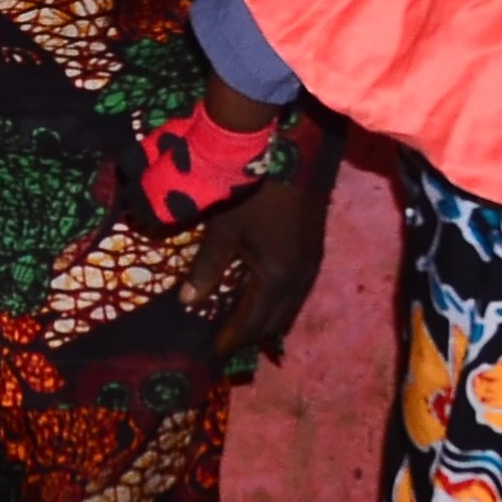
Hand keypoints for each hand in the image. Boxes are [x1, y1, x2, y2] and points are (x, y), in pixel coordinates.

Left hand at [187, 164, 329, 361]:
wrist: (292, 150)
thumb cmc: (250, 188)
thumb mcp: (223, 229)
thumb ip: (206, 267)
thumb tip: (187, 303)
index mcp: (278, 277)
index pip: (254, 321)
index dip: (234, 337)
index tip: (215, 351)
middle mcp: (300, 277)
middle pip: (277, 319)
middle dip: (253, 334)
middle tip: (226, 341)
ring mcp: (312, 262)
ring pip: (291, 304)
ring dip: (269, 318)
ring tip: (242, 325)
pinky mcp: (314, 248)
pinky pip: (298, 288)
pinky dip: (280, 300)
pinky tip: (264, 295)